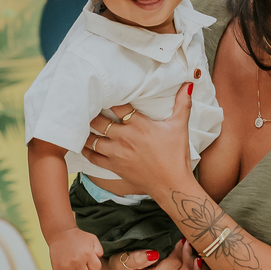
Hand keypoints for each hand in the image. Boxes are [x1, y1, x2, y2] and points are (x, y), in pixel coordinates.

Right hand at [48, 228, 103, 269]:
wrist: (61, 232)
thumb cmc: (78, 236)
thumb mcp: (93, 239)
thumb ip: (99, 250)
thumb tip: (98, 261)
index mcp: (88, 254)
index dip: (93, 267)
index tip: (89, 262)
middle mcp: (78, 261)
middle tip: (80, 264)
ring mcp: (67, 266)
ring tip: (73, 266)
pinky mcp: (57, 268)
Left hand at [83, 83, 194, 203]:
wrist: (171, 184)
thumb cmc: (176, 156)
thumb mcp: (180, 127)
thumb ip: (182, 104)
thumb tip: (188, 84)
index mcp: (139, 125)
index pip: (118, 106)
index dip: (110, 99)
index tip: (105, 94)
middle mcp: (124, 137)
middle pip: (100, 121)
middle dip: (93, 114)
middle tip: (88, 108)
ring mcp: (117, 153)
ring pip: (92, 139)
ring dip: (87, 132)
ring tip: (82, 125)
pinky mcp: (114, 166)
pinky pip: (92, 157)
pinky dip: (86, 150)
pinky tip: (82, 145)